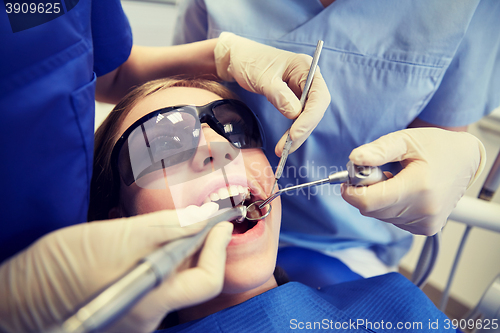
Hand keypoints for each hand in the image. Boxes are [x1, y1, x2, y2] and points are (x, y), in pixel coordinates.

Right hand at [0, 203, 232, 332]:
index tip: (220, 222)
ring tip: (173, 227)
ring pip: (175, 280)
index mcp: (150, 303)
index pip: (205, 280)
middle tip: (202, 220)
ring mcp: (137, 316)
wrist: (20, 294)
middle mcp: (148, 317)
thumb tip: (199, 219)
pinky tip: (150, 243)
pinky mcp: (127, 308)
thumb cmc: (61, 267)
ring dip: (181, 251)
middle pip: (193, 280)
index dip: (218, 247)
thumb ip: (164, 228)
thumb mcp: (117, 237)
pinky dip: (162, 259)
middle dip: (202, 248)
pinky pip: (158, 283)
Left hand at [214, 32, 330, 155]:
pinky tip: (284, 143)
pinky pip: (297, 118)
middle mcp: (308, 79)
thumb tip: (295, 114)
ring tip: (282, 150)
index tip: (295, 134)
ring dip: (297, 135)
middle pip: (315, 110)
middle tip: (286, 148)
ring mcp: (301, 91)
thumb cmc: (250, 61)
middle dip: (303, 130)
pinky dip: (292, 132)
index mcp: (306, 68)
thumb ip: (279, 95)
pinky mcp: (293, 100)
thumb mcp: (263, 78)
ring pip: (307, 117)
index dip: (310, 118)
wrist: (238, 59)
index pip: (319, 96)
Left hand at [341, 128, 485, 235]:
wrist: (466, 160)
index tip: (348, 179)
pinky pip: (392, 220)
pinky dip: (390, 206)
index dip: (351, 191)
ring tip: (395, 179)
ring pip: (380, 216)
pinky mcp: (426, 229)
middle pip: (371, 209)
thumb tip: (355, 158)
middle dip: (366, 190)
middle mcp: (424, 211)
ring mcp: (426, 223)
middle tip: (378, 171)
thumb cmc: (436, 147)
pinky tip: (404, 191)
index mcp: (419, 188)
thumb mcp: (405, 140)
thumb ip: (379, 150)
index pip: (369, 202)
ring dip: (379, 198)